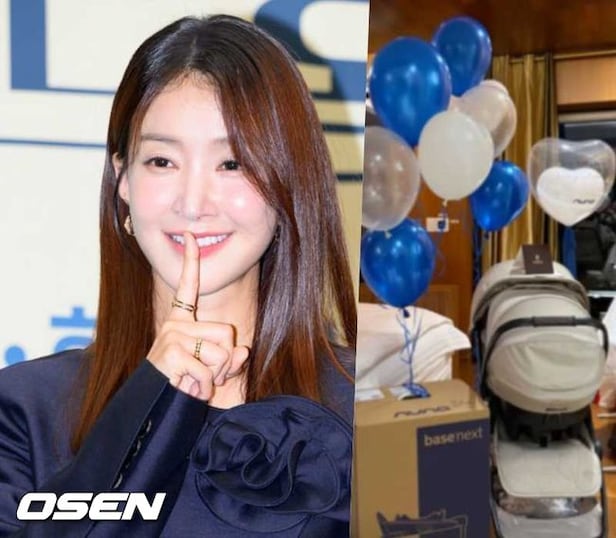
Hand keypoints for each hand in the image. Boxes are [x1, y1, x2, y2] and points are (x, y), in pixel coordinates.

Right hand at [146, 232, 248, 399]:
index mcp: (180, 321)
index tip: (191, 236)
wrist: (149, 408)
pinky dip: (204, 387)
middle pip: (226, 333)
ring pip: (221, 352)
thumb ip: (229, 361)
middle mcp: (175, 324)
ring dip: (215, 376)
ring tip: (195, 383)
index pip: (188, 286)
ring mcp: (172, 336)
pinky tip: (188, 391)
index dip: (191, 261)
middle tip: (205, 376)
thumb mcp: (210, 371)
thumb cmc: (181, 385)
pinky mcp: (172, 352)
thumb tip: (244, 351)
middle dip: (225, 361)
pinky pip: (208, 370)